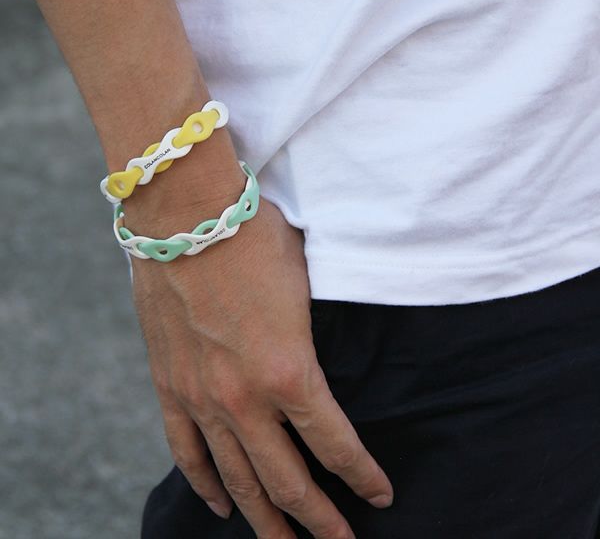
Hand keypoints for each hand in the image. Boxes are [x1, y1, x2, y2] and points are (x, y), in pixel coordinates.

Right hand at [130, 197, 393, 537]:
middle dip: (320, 520)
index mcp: (290, 372)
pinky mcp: (169, 386)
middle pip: (288, 481)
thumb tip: (328, 343)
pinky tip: (222, 506)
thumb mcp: (304, 281)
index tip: (381, 496)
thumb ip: (314, 330)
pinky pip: (187, 452)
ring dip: (264, 519)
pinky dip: (205, 484)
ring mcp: (201, 398)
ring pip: (237, 480)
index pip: (337, 444)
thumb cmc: (253, 238)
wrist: (183, 214)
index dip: (363, 476)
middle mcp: (244, 399)